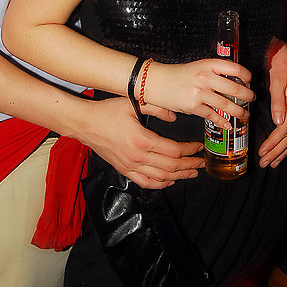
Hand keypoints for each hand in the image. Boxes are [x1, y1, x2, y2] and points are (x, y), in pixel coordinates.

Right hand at [84, 96, 203, 188]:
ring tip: (192, 173)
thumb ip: (155, 107)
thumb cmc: (107, 112)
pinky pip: (146, 183)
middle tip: (201, 163)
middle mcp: (137, 157)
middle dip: (189, 165)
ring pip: (161, 178)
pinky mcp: (124, 170)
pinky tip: (170, 180)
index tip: (198, 146)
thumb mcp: (132, 102)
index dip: (189, 150)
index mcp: (142, 140)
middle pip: (171, 167)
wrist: (85, 124)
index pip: (174, 150)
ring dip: (179, 176)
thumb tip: (174, 115)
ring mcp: (130, 166)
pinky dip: (160, 184)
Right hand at [144, 59, 253, 127]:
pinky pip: (213, 116)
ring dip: (239, 111)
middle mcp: (205, 77)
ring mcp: (200, 92)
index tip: (250, 81)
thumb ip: (213, 73)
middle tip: (251, 99)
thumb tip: (231, 83)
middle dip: (247, 96)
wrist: (156, 81)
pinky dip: (223, 122)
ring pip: (227, 105)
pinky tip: (228, 124)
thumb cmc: (175, 74)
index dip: (247, 76)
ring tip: (244, 113)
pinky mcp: (194, 106)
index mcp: (208, 64)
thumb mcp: (197, 67)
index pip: (235, 68)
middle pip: (235, 88)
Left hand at [258, 41, 286, 167]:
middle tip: (264, 163)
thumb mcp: (277, 80)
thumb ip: (278, 101)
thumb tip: (278, 122)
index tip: (262, 153)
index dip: (273, 144)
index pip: (284, 130)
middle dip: (277, 152)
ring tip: (272, 163)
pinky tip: (282, 150)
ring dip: (283, 151)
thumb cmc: (280, 65)